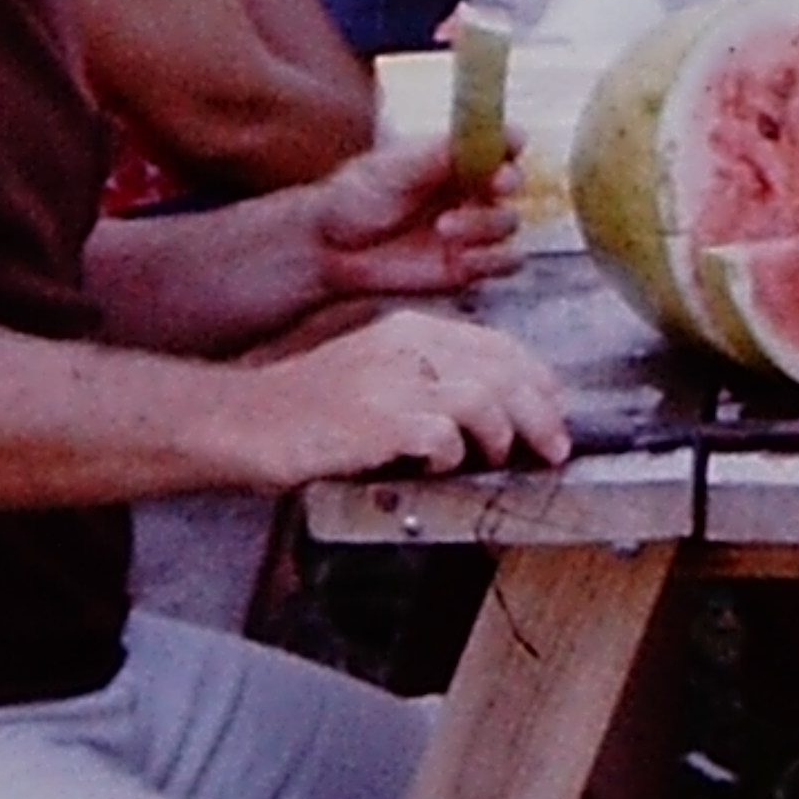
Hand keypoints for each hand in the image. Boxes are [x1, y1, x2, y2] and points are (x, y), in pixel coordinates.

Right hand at [241, 306, 570, 480]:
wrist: (243, 420)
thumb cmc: (309, 407)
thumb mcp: (377, 372)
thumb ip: (433, 379)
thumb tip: (498, 408)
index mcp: (410, 331)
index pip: (499, 346)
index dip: (538, 381)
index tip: (555, 410)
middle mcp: (405, 347)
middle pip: (503, 372)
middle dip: (540, 415)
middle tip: (553, 448)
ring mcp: (390, 382)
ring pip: (483, 400)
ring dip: (501, 437)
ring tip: (494, 459)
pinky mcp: (373, 421)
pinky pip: (440, 437)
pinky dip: (450, 456)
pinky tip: (438, 467)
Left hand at [296, 142, 521, 301]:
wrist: (332, 249)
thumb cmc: (357, 198)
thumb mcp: (392, 168)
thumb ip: (435, 154)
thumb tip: (474, 133)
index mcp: (455, 158)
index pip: (500, 143)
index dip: (511, 141)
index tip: (513, 143)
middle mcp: (470, 191)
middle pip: (514, 180)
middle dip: (508, 182)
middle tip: (495, 184)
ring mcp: (473, 229)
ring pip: (509, 223)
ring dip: (484, 225)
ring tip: (444, 229)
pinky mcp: (471, 265)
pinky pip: (504, 263)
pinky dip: (489, 260)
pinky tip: (459, 258)